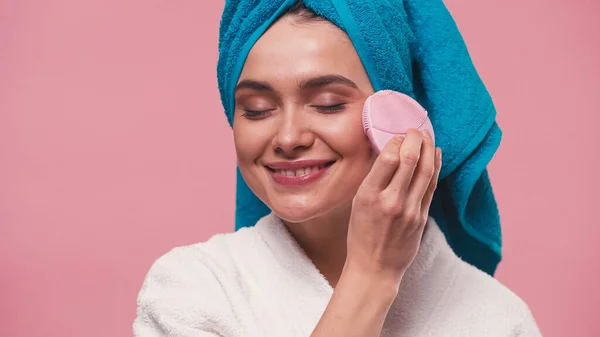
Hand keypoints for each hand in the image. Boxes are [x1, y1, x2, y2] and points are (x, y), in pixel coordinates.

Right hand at [345, 128, 441, 285]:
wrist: (375, 267)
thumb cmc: (362, 234)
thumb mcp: (357, 203)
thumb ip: (374, 179)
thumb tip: (389, 151)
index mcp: (368, 196)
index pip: (388, 158)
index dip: (396, 140)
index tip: (397, 135)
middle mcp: (390, 201)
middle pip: (410, 160)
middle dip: (415, 138)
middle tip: (415, 129)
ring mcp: (409, 210)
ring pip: (425, 171)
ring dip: (428, 149)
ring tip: (427, 136)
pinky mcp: (422, 217)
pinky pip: (431, 186)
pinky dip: (435, 166)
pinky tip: (436, 154)